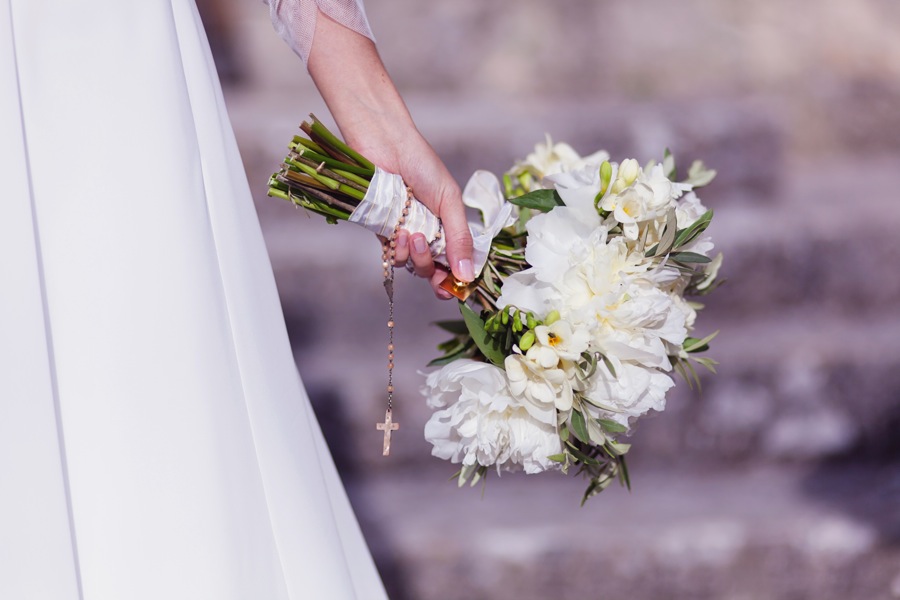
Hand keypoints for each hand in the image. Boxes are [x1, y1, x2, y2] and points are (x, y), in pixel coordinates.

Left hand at [306, 12, 473, 298]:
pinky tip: (399, 234)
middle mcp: (429, 234)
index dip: (457, 278)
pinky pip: (393, 257)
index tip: (458, 286)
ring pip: (414, 268)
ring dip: (417, 260)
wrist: (386, 145)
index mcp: (449, 226)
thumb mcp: (450, 202)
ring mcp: (406, 235)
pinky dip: (398, 252)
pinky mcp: (384, 233)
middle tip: (436, 265)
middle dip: (435, 272)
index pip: (457, 262)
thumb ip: (459, 239)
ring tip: (413, 237)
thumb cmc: (422, 165)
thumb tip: (468, 275)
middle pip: (436, 271)